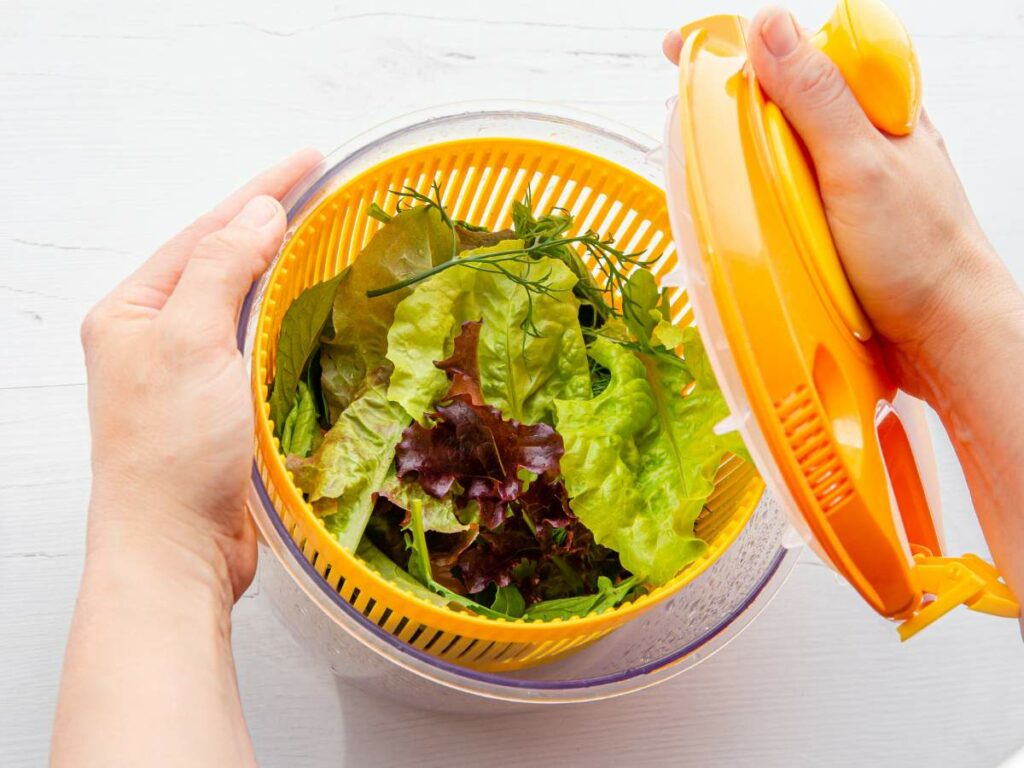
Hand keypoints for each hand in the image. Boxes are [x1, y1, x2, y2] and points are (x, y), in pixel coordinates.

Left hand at [80, 149, 321, 601]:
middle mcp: (155, 334)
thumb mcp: (192, 344)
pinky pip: (255, 342)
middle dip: (268, 221)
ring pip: (241, 300)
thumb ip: (222, 270)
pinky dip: (285, 317)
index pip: (204, 232)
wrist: (175, 547)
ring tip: (319, 231)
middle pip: (220, 259)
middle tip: (320, 187)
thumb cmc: (172, 451)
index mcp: (133, 311)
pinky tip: (311, 304)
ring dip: (279, 266)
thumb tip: (258, 213)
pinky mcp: (219, 403)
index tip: (308, 160)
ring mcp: (187, 369)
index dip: (260, 191)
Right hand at [663, 8, 1020, 400]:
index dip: (737, 45)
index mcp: (871, 103)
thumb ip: (816, 97)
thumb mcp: (859, 166)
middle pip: (774, 97)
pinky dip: (751, 202)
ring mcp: (836, 179)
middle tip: (696, 127)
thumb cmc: (920, 253)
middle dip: (730, 107)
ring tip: (719, 184)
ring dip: (739, 161)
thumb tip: (768, 26)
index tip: (682, 49)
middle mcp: (852, 135)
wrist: (939, 335)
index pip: (798, 48)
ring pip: (769, 148)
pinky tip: (744, 219)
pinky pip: (773, 194)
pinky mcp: (823, 219)